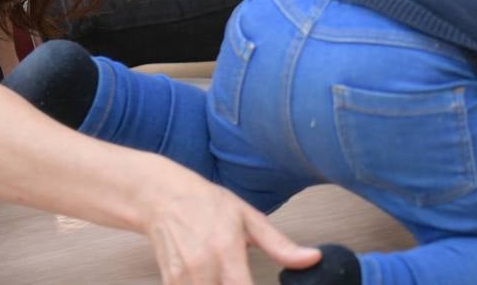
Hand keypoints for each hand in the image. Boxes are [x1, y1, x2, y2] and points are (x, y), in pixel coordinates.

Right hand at [142, 163, 319, 283]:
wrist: (163, 199)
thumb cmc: (209, 204)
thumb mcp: (250, 218)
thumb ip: (281, 245)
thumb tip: (313, 258)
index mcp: (227, 251)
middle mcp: (203, 269)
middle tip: (247, 281)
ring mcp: (182, 279)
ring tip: (233, 278)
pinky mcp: (170, 283)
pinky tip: (216, 279)